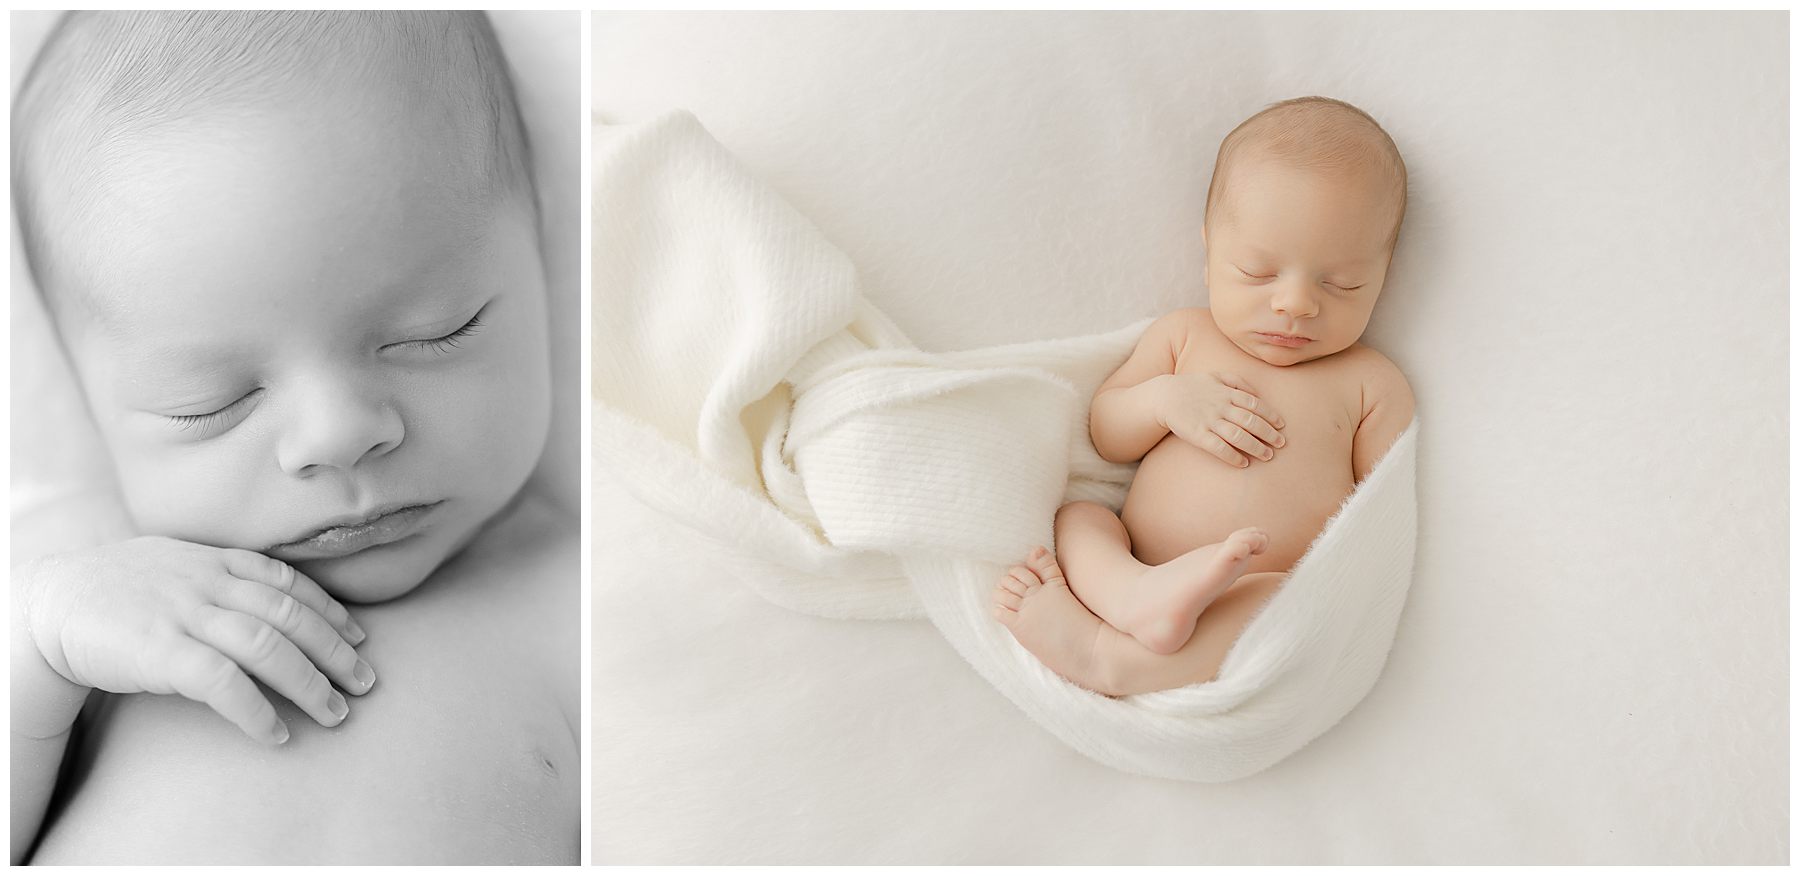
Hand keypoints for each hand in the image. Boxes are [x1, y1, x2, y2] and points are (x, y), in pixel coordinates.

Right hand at [17, 537, 373, 744]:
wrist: (51, 601)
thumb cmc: (117, 587)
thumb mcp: (178, 563)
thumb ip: (224, 574)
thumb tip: (276, 594)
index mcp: (217, 560)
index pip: (290, 583)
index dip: (331, 611)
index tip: (359, 638)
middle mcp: (210, 583)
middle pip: (291, 616)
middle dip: (336, 651)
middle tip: (366, 682)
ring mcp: (186, 615)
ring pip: (268, 647)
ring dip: (309, 684)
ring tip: (335, 713)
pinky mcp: (161, 652)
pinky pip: (224, 683)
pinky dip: (257, 710)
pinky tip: (278, 733)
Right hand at [1156, 371, 1287, 466]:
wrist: (1164, 396)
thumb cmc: (1192, 387)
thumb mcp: (1216, 376)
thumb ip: (1238, 381)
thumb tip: (1258, 393)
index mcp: (1227, 393)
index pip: (1255, 404)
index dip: (1270, 415)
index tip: (1281, 426)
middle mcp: (1220, 407)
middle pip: (1251, 421)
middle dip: (1269, 434)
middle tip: (1281, 444)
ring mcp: (1209, 422)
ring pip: (1238, 436)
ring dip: (1256, 447)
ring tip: (1268, 456)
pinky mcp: (1198, 435)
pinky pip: (1219, 448)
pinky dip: (1233, 456)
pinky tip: (1243, 463)